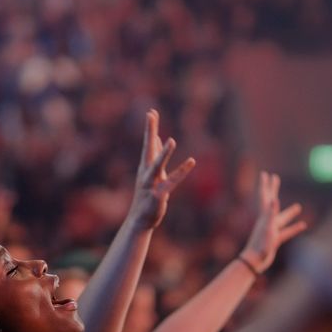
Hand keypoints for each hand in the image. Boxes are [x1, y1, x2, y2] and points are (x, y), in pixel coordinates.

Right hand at [129, 109, 195, 229]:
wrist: (140, 220)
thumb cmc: (147, 195)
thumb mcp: (152, 172)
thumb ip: (156, 155)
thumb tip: (159, 138)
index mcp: (145, 166)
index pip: (148, 143)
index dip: (150, 128)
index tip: (151, 112)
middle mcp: (146, 172)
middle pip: (148, 148)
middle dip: (149, 131)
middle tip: (151, 115)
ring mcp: (151, 183)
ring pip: (157, 166)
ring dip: (164, 154)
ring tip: (171, 140)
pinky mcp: (159, 195)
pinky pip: (172, 182)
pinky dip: (181, 172)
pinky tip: (191, 162)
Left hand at [240, 172, 306, 272]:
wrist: (253, 263)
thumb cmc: (260, 246)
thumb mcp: (267, 228)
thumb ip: (270, 214)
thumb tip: (274, 199)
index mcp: (264, 217)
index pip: (265, 197)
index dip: (266, 185)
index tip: (266, 174)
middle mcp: (267, 222)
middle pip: (271, 202)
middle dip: (273, 189)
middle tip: (275, 177)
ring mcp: (271, 231)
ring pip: (282, 219)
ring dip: (289, 212)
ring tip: (299, 206)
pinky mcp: (275, 240)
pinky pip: (287, 232)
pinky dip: (294, 228)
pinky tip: (303, 225)